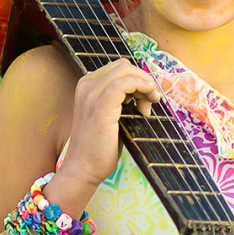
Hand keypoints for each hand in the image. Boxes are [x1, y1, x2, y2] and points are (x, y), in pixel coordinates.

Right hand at [54, 58, 161, 203]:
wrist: (83, 168)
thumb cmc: (98, 146)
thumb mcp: (109, 115)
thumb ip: (120, 99)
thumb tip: (144, 89)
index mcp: (87, 85)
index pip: (119, 68)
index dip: (137, 79)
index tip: (145, 99)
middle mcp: (86, 85)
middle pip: (124, 66)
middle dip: (143, 80)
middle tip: (150, 102)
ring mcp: (91, 94)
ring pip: (125, 71)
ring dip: (145, 83)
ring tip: (150, 104)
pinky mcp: (100, 106)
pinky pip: (125, 83)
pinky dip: (141, 86)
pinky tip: (147, 101)